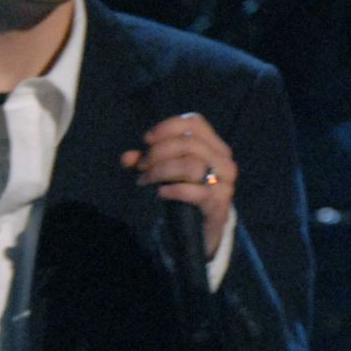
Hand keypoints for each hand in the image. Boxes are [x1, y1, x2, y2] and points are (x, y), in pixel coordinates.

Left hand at [122, 112, 236, 257]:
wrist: (202, 228)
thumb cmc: (183, 192)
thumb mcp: (164, 172)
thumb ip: (146, 161)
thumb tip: (126, 158)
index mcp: (213, 145)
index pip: (194, 123)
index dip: (168, 127)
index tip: (146, 140)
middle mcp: (222, 159)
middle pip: (188, 143)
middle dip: (157, 153)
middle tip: (141, 167)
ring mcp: (224, 181)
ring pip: (191, 165)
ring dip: (161, 171)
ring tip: (145, 181)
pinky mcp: (219, 203)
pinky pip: (196, 191)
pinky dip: (173, 190)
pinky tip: (160, 193)